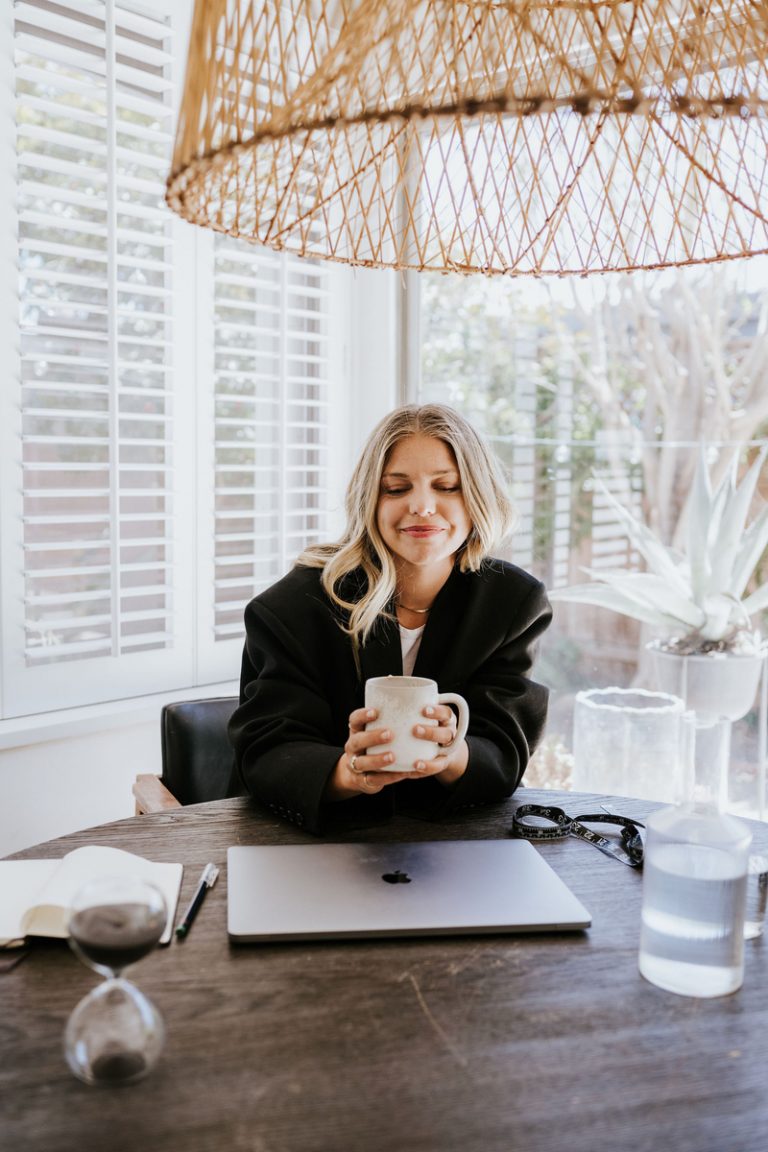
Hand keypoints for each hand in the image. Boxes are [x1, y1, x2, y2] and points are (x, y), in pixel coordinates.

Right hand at [325, 705, 467, 800]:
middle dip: (372, 737)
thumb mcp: (375, 728)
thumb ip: (386, 713)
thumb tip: (396, 680)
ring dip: (377, 759)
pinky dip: (388, 777)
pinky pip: (374, 780)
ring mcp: (356, 764)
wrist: (358, 774)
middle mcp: (353, 747)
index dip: (362, 715)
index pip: (353, 720)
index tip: (375, 712)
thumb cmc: (373, 744)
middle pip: (357, 741)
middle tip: (390, 733)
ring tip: (393, 756)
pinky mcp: (364, 780)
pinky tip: (402, 773)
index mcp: (356, 731)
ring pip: (362, 763)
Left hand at [412, 704, 468, 786]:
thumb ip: (408, 704)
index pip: (446, 712)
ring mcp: (447, 749)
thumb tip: (386, 683)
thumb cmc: (424, 723)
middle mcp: (449, 733)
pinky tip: (415, 766)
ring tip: (416, 753)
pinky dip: (428, 767)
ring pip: (445, 750)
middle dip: (431, 732)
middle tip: (415, 730)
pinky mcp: (442, 762)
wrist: (439, 747)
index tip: (424, 709)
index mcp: (445, 719)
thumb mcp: (420, 713)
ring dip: (429, 756)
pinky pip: (438, 766)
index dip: (437, 711)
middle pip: (446, 732)